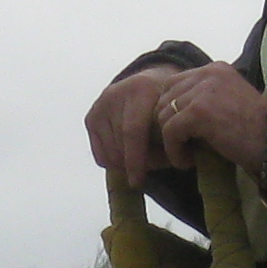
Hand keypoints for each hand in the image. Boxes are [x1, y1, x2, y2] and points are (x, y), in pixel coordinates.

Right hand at [85, 64, 185, 189]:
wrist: (150, 85)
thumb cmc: (168, 105)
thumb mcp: (175, 113)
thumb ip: (173, 135)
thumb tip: (175, 162)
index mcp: (141, 89)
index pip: (132, 131)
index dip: (135, 160)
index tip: (137, 182)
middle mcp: (115, 94)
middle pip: (120, 145)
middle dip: (137, 164)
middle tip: (157, 166)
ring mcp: (100, 105)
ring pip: (110, 153)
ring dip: (127, 165)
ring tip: (148, 158)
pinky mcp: (91, 118)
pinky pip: (101, 156)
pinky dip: (116, 163)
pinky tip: (131, 155)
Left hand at [156, 64, 266, 177]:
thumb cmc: (256, 131)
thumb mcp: (229, 102)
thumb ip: (205, 98)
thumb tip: (171, 114)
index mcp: (215, 69)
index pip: (174, 84)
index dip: (172, 110)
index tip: (182, 133)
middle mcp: (208, 73)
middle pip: (165, 98)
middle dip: (168, 126)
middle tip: (182, 146)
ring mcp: (203, 91)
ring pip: (164, 116)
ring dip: (172, 141)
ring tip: (188, 155)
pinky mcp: (199, 111)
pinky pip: (170, 132)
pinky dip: (174, 151)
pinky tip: (187, 161)